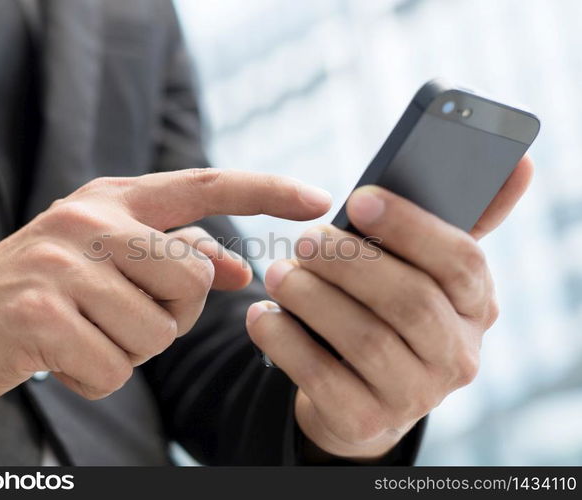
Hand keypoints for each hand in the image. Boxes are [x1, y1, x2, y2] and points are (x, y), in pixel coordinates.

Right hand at [0, 169, 331, 401]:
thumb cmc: (50, 285)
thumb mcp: (111, 256)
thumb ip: (176, 255)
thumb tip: (240, 268)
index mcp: (116, 200)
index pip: (205, 186)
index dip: (267, 190)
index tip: (321, 200)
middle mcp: (92, 222)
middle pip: (193, 278)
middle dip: (173, 313)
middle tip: (124, 313)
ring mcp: (63, 265)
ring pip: (156, 332)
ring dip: (131, 349)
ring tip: (88, 333)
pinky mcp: (39, 313)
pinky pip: (114, 369)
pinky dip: (98, 377)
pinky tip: (66, 358)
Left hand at [246, 157, 533, 459]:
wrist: (362, 393)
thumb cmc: (389, 311)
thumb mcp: (422, 270)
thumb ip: (455, 221)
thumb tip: (519, 163)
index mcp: (477, 307)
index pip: (461, 261)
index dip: (410, 226)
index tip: (359, 199)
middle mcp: (456, 356)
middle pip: (410, 301)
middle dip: (350, 264)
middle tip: (304, 240)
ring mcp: (413, 395)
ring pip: (364, 339)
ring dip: (313, 298)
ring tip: (279, 273)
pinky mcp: (364, 421)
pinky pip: (321, 378)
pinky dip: (285, 341)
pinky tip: (263, 315)